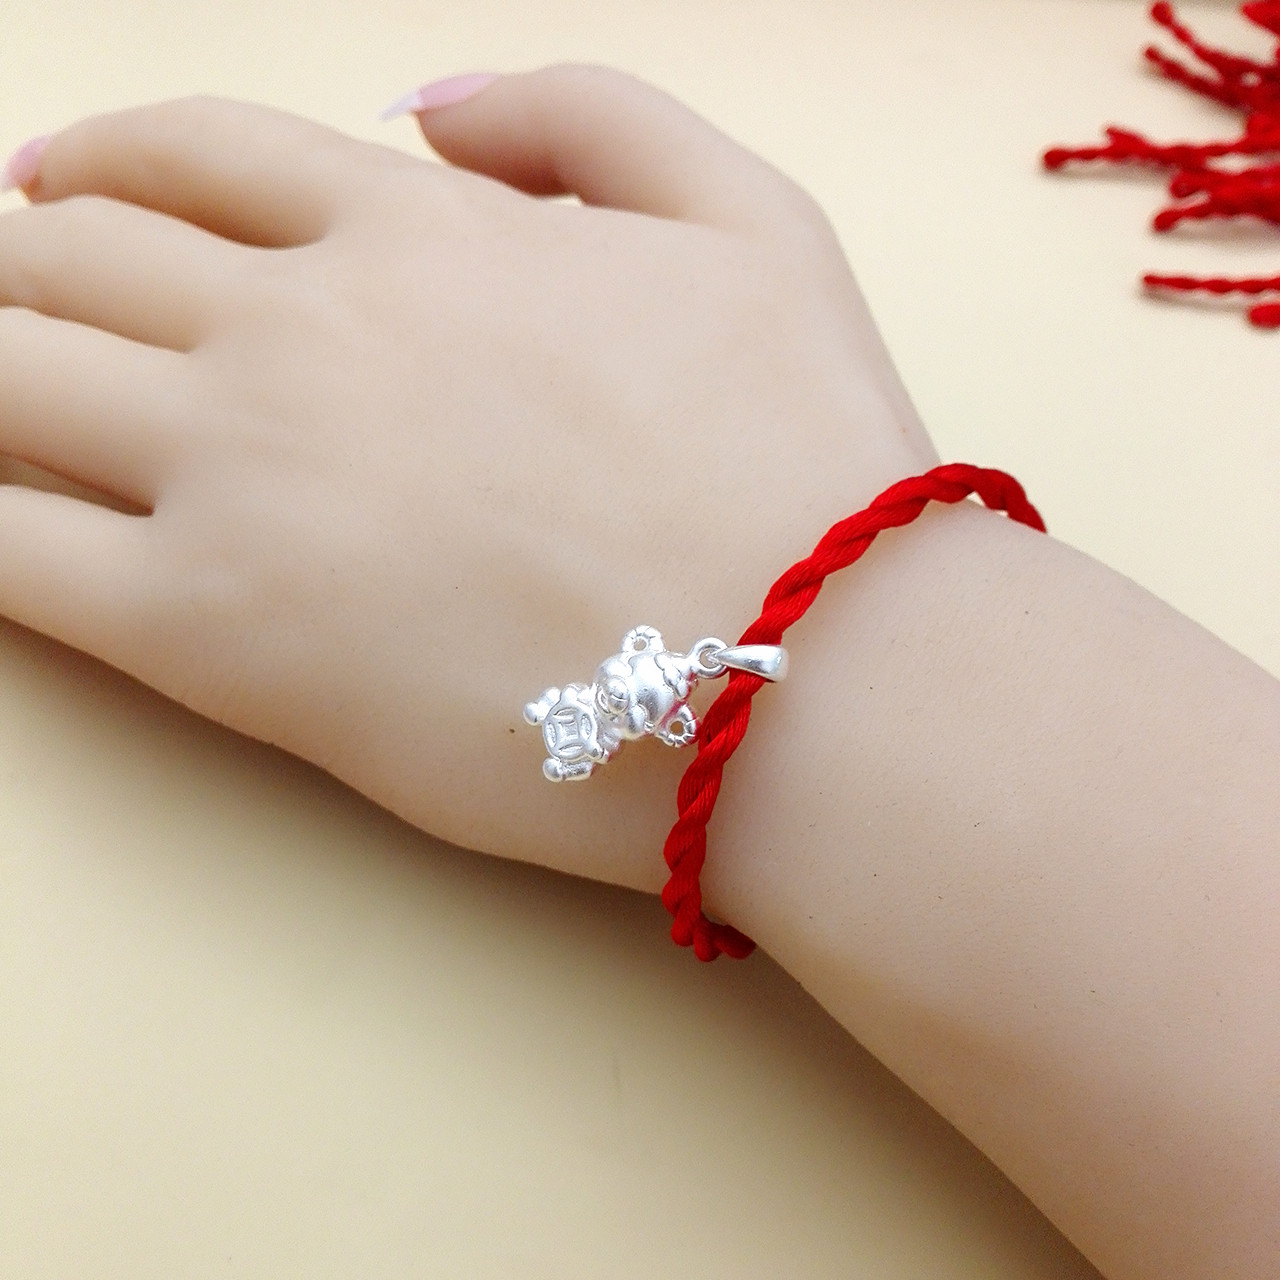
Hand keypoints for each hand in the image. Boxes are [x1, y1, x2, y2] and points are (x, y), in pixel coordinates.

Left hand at [0, 65, 937, 888]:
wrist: (814, 670)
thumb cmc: (806, 459)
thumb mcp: (755, 221)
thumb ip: (590, 119)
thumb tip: (428, 112)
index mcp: (417, 236)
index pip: (195, 159)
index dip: (105, 164)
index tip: (53, 195)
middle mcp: (302, 335)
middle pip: (70, 261)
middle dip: (8, 266)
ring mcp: (244, 481)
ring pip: (7, 382)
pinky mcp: (221, 640)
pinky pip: (13, 558)